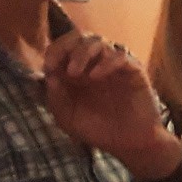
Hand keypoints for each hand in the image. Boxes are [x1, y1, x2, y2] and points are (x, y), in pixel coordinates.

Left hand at [43, 33, 181, 176]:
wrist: (129, 144)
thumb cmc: (98, 130)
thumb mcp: (68, 118)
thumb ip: (56, 98)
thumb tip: (50, 75)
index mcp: (76, 72)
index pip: (62, 48)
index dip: (53, 52)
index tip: (48, 67)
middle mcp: (94, 64)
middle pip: (79, 37)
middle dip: (66, 46)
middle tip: (61, 65)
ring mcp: (114, 65)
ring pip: (98, 41)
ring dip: (82, 52)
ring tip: (75, 73)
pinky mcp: (133, 70)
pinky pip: (121, 55)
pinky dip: (106, 61)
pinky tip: (96, 76)